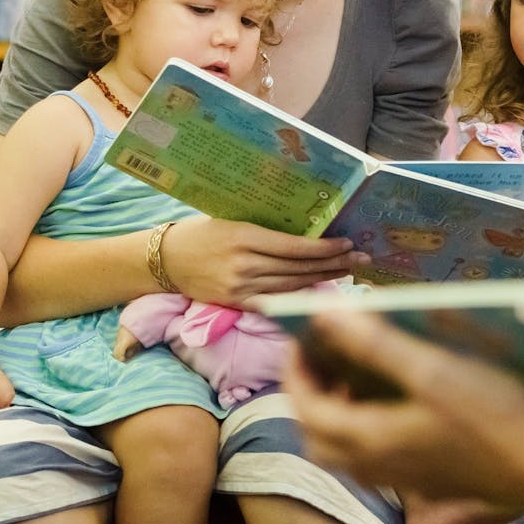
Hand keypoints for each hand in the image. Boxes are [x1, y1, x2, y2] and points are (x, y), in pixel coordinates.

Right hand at [163, 216, 368, 305]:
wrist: (163, 260)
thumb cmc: (200, 233)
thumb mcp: (232, 221)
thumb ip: (265, 230)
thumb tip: (305, 232)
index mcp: (244, 237)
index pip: (295, 247)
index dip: (324, 248)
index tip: (347, 243)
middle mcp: (244, 265)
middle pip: (299, 268)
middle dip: (333, 263)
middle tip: (360, 258)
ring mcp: (240, 287)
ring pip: (292, 286)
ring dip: (323, 279)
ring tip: (348, 272)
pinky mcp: (236, 303)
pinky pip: (276, 301)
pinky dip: (299, 296)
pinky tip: (320, 291)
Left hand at [283, 311, 523, 507]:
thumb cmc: (495, 413)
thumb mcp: (434, 369)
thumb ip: (375, 344)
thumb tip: (324, 316)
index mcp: (369, 438)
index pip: (307, 406)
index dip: (296, 369)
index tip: (301, 336)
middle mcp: (377, 466)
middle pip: (318, 435)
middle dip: (310, 395)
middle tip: (323, 358)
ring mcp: (405, 479)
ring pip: (346, 452)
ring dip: (337, 415)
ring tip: (355, 378)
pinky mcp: (431, 482)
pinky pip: (376, 460)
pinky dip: (366, 430)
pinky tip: (396, 406)